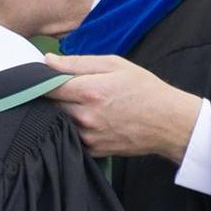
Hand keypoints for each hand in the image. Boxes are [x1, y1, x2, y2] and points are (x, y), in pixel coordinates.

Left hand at [43, 54, 201, 161]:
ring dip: (59, 113)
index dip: (41, 80)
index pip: (47, 87)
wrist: (169, 123)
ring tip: (76, 104)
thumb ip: (77, 62)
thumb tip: (47, 60)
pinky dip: (70, 128)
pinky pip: (70, 137)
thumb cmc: (144, 89)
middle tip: (62, 89)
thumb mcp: (115, 65)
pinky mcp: (92, 150)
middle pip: (49, 106)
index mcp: (89, 91)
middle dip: (50, 97)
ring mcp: (88, 136)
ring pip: (57, 123)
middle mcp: (85, 116)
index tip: (41, 77)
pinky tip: (84, 119)